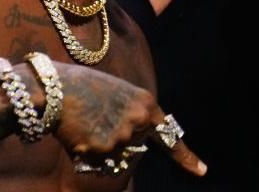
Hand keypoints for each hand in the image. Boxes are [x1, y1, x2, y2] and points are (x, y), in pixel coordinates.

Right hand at [53, 62, 206, 176]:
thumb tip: (132, 147)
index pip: (169, 136)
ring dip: (101, 149)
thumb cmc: (83, 86)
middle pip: (134, 147)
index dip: (186, 157)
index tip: (203, 171)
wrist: (55, 87)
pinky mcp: (101, 151)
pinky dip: (86, 154)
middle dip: (120, 141)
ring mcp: (121, 138)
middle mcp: (138, 123)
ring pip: (115, 158)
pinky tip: (77, 134)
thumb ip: (132, 115)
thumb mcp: (119, 92)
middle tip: (98, 118)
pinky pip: (97, 163)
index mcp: (146, 105)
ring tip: (86, 124)